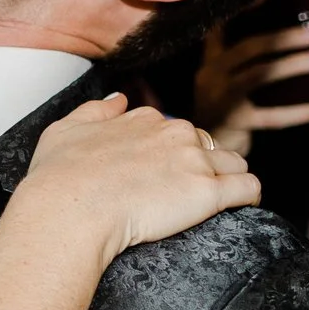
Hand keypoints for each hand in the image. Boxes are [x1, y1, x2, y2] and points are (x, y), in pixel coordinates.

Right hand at [19, 94, 259, 270]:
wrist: (69, 210)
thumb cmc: (58, 177)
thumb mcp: (63, 129)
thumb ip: (95, 110)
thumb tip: (118, 99)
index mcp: (143, 119)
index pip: (175, 130)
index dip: (173, 151)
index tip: (165, 171)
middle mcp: (173, 133)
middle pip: (208, 144)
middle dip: (204, 163)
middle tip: (188, 189)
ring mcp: (193, 162)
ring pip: (234, 162)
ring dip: (230, 177)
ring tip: (221, 198)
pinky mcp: (208, 193)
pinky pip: (249, 187)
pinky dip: (249, 195)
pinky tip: (243, 205)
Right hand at [192, 22, 308, 153]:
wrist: (204, 154)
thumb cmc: (224, 113)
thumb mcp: (226, 83)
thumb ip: (244, 64)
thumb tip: (297, 43)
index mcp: (212, 62)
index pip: (221, 28)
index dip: (241, 11)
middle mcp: (210, 75)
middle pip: (248, 48)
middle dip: (284, 37)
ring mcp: (219, 98)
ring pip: (259, 74)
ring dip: (293, 65)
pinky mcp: (232, 122)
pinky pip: (271, 116)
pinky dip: (299, 112)